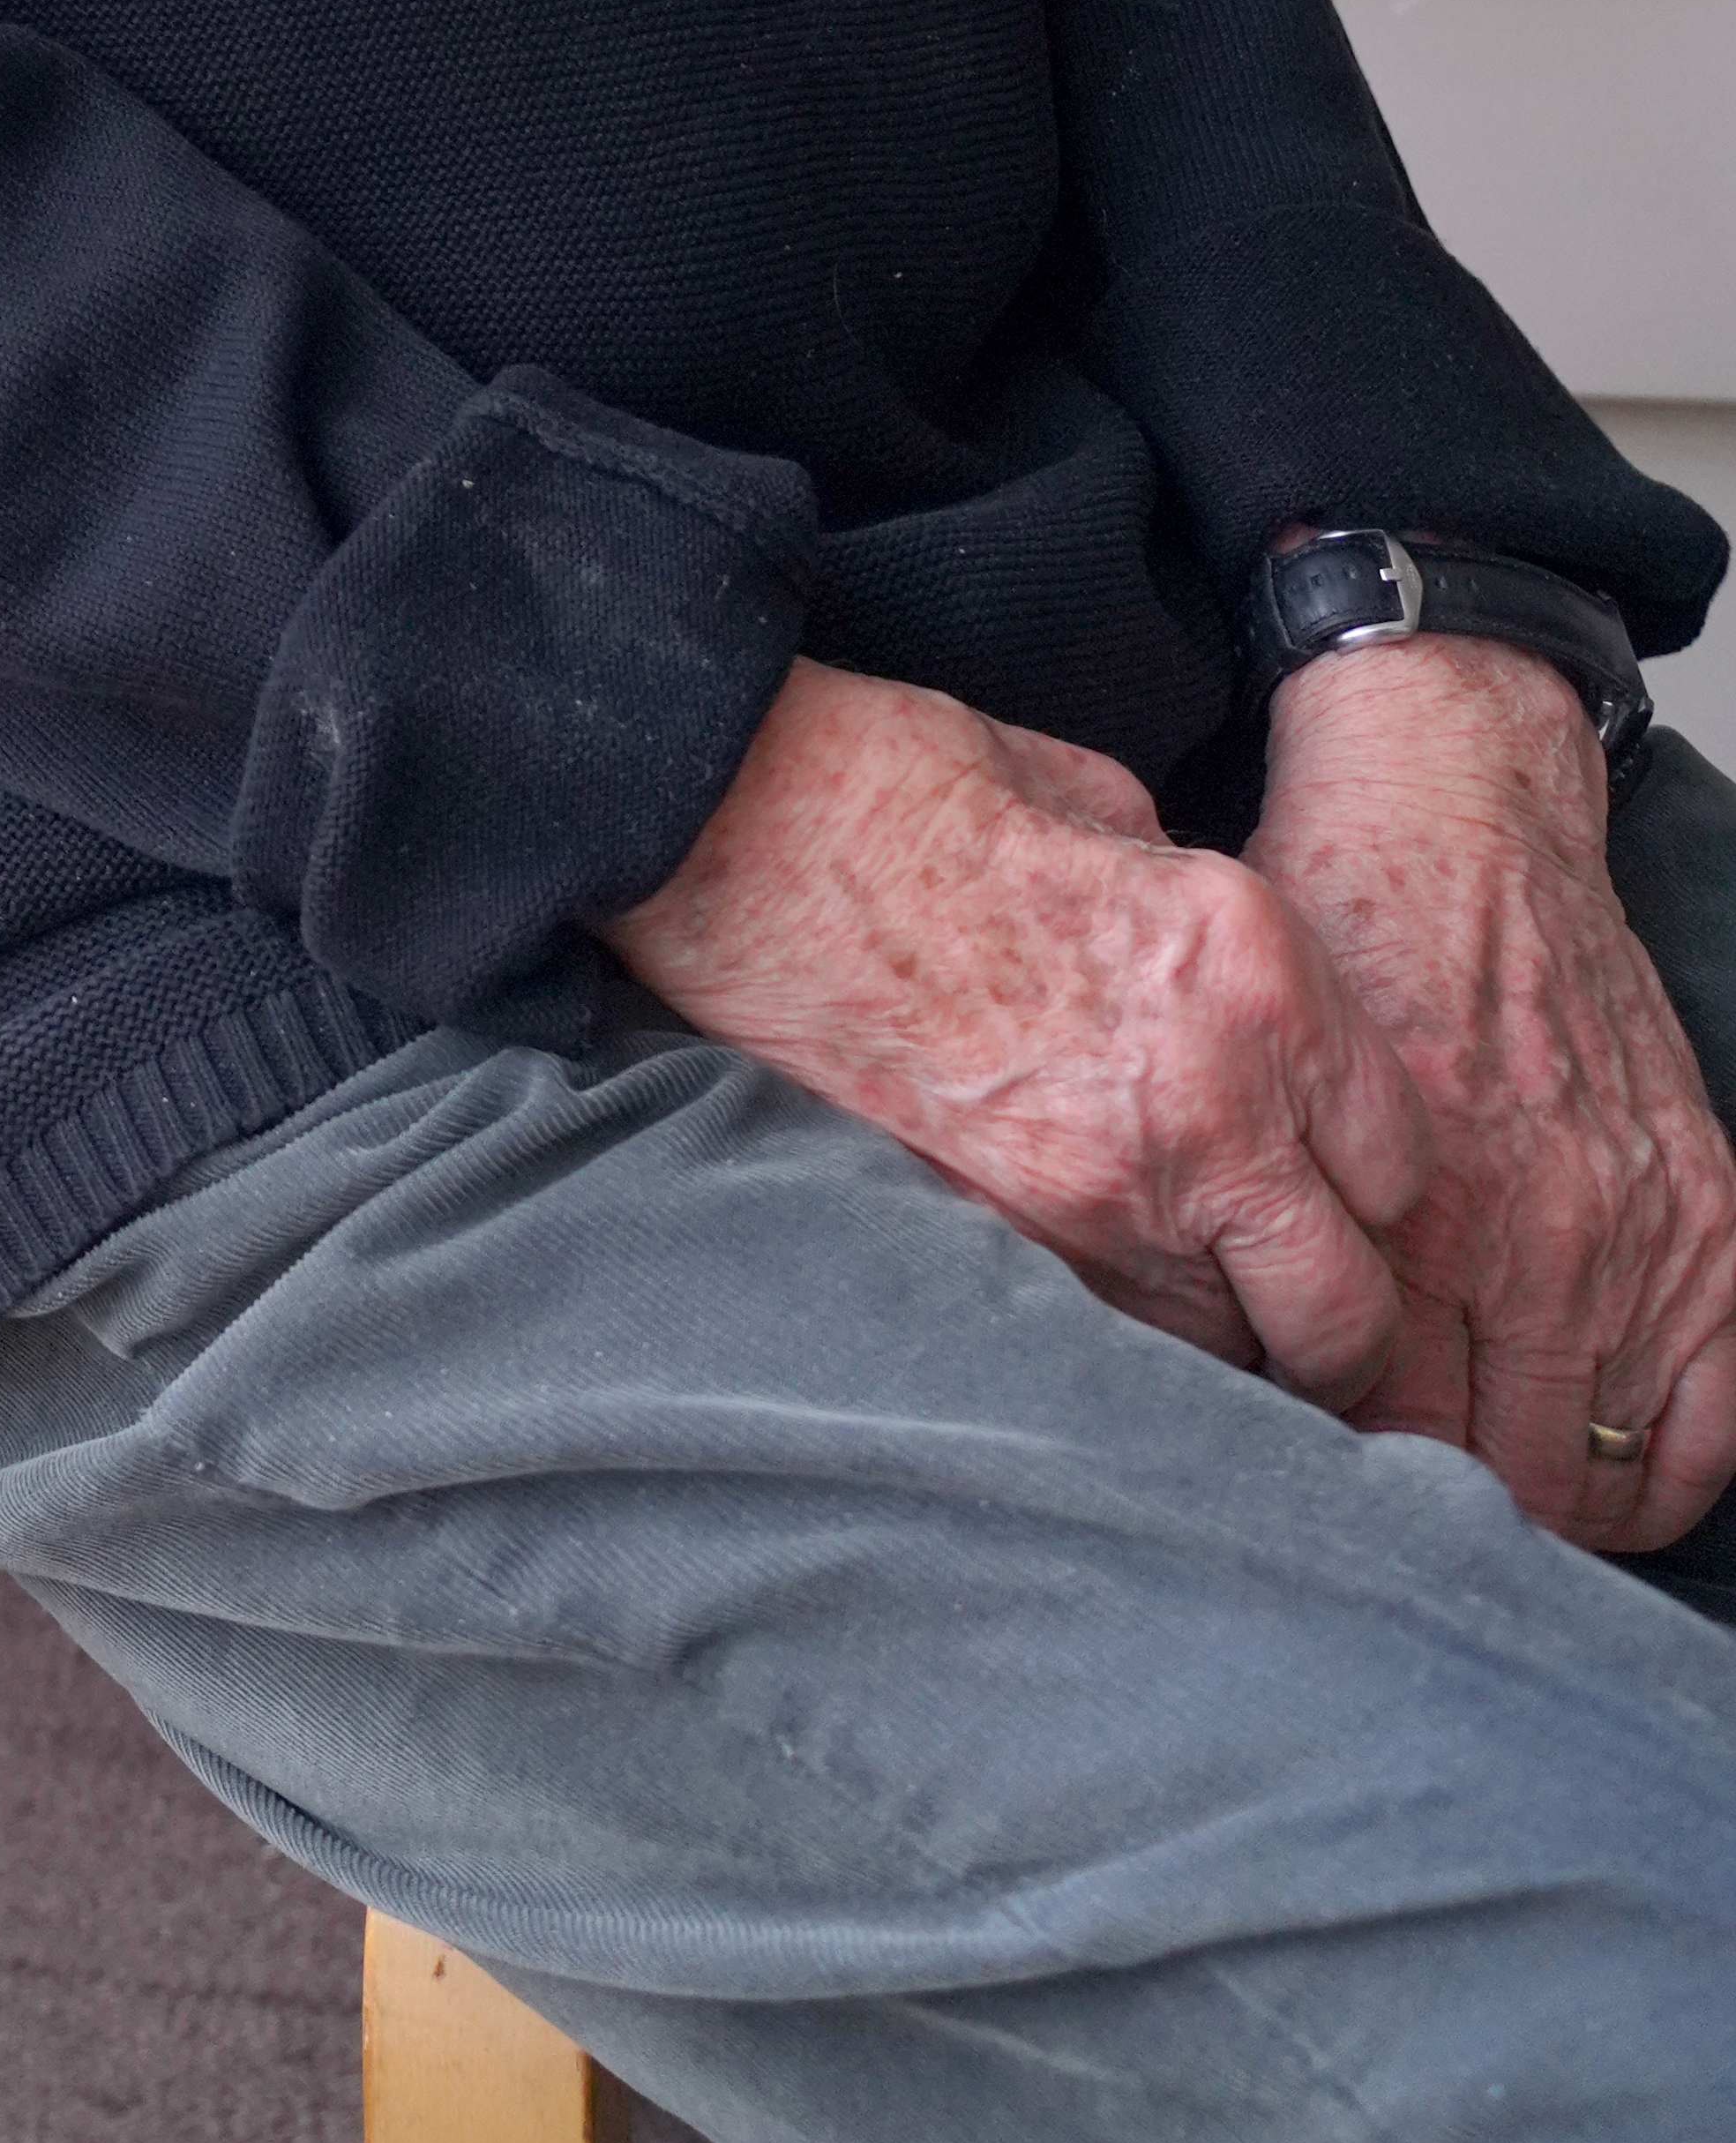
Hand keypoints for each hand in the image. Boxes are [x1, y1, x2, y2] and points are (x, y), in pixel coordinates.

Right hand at [599, 659, 1430, 1396]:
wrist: (740, 827)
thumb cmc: (916, 789)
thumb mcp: (1113, 814)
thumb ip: (1208, 936)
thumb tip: (1236, 1005)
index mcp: (1257, 978)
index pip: (1402, 1166)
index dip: (1377, 1184)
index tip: (1339, 1178)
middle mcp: (1207, 1109)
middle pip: (1344, 1316)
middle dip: (1335, 1321)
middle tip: (1301, 1291)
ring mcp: (1095, 1197)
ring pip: (1225, 1354)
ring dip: (1220, 1329)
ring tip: (1180, 1278)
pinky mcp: (992, 1241)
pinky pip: (1107, 1342)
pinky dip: (1115, 1330)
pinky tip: (1090, 1273)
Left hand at [1241, 630, 1735, 1554]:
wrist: (1451, 802)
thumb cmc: (1332, 931)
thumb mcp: (1266, 1079)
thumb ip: (1274, 1220)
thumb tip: (1247, 1359)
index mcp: (1409, 1214)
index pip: (1391, 1433)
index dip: (1358, 1472)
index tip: (1335, 1476)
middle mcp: (1531, 1238)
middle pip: (1507, 1470)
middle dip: (1458, 1501)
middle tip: (1419, 1498)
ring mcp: (1632, 1229)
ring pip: (1606, 1462)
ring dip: (1562, 1496)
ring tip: (1512, 1493)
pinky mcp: (1707, 1207)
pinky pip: (1722, 1408)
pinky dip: (1674, 1463)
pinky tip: (1618, 1467)